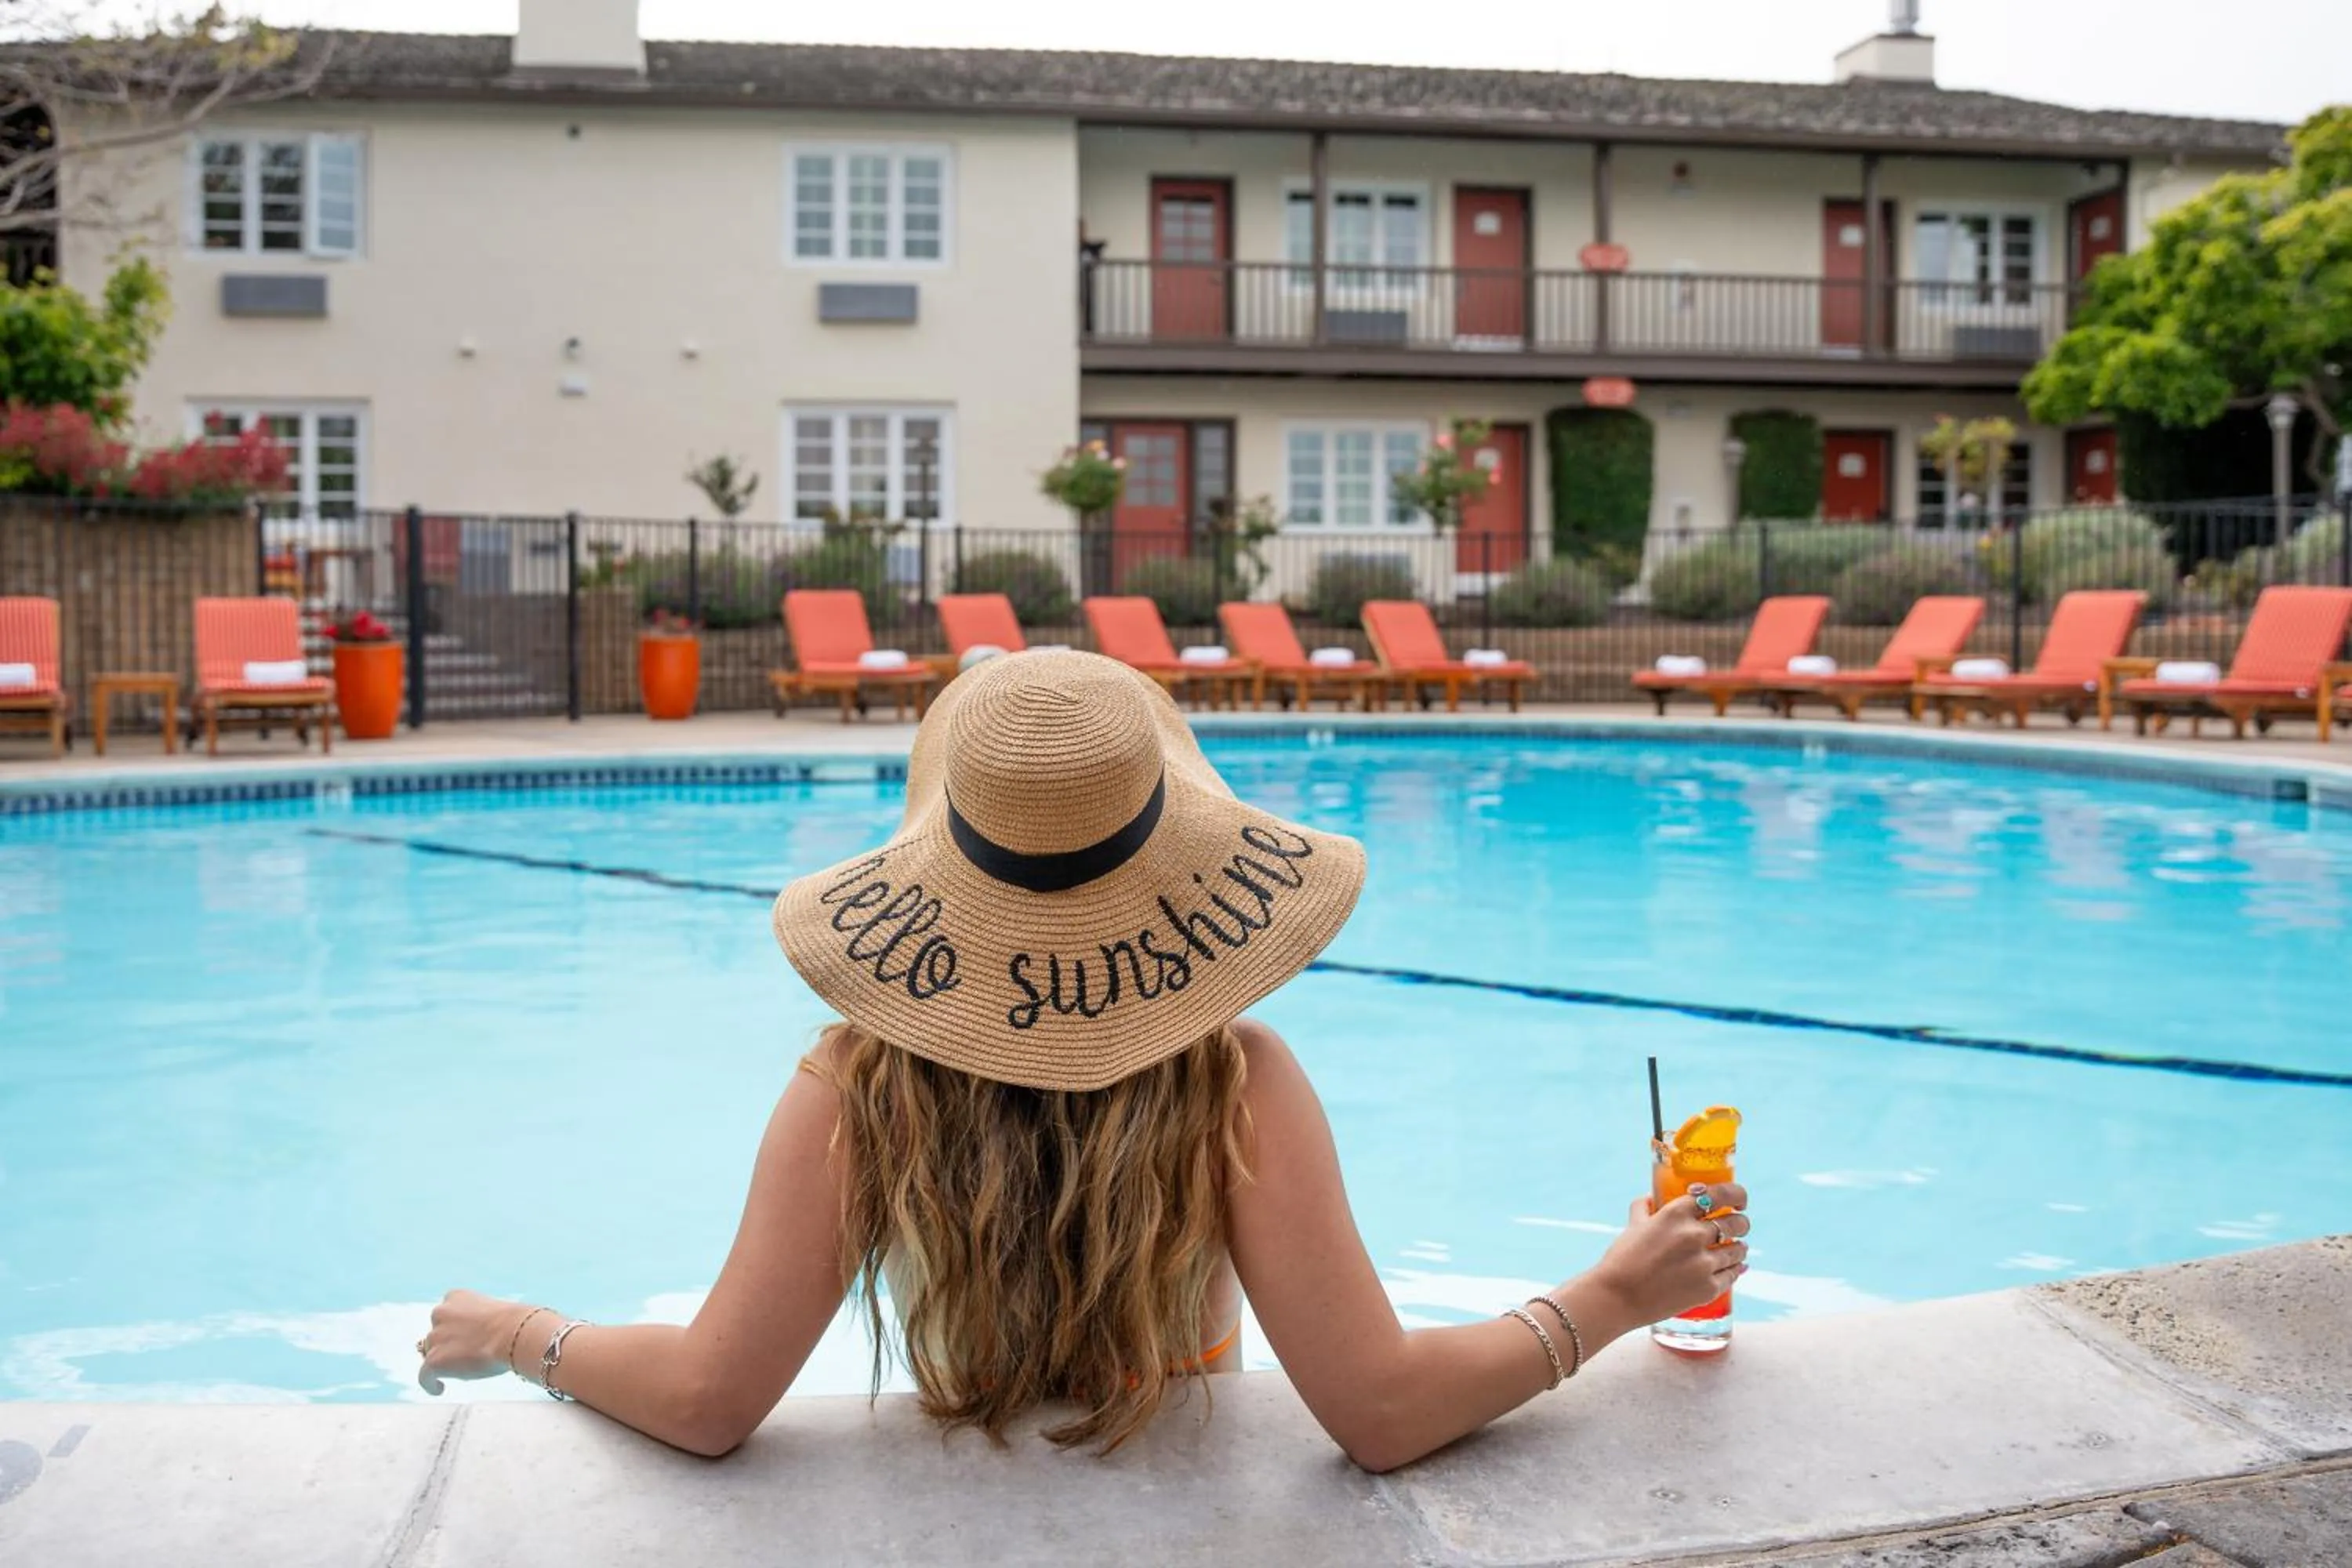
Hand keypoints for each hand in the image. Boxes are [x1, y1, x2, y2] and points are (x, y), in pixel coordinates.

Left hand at [416, 1290, 541, 1396]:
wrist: (513, 1335)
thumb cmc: (514, 1325)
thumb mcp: (494, 1311)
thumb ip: (481, 1321)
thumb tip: (486, 1338)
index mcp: (456, 1297)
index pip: (446, 1314)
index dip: (454, 1327)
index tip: (463, 1337)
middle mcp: (440, 1313)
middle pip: (436, 1334)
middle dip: (447, 1344)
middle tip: (464, 1355)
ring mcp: (435, 1336)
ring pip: (431, 1353)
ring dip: (444, 1361)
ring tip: (462, 1371)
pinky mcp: (434, 1360)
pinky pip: (424, 1376)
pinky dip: (430, 1383)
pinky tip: (439, 1388)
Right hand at [1588, 1183, 1750, 1325]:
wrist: (1617, 1298)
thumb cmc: (1622, 1260)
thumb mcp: (1633, 1225)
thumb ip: (1644, 1207)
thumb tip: (1651, 1198)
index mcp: (1676, 1214)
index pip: (1719, 1194)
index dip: (1736, 1195)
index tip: (1739, 1200)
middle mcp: (1694, 1235)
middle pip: (1736, 1222)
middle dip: (1740, 1223)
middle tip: (1737, 1226)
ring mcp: (1703, 1263)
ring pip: (1738, 1249)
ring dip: (1739, 1247)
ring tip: (1736, 1248)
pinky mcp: (1708, 1288)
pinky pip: (1733, 1274)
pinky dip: (1735, 1269)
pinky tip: (1735, 1267)